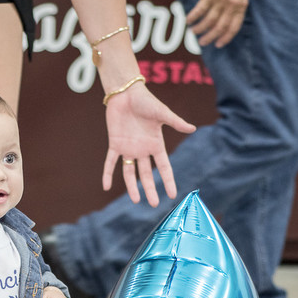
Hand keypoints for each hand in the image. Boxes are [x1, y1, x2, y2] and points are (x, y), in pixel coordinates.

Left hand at [102, 83, 195, 206]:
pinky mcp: (115, 144)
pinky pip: (110, 162)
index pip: (164, 166)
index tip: (173, 195)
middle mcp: (142, 149)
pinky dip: (107, 174)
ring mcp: (128, 148)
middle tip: (154, 204)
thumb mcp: (162, 113)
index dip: (168, 180)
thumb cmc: (146, 101)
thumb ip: (176, 122)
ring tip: (136, 200)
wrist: (126, 93)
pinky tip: (105, 187)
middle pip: (147, 174)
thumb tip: (192, 129)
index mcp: (156, 144)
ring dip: (132, 186)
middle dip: (150, 189)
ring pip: (129, 172)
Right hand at [186, 0, 247, 47]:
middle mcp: (232, 4)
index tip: (218, 44)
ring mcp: (221, 0)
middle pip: (220, 27)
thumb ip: (234, 6)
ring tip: (193, 32)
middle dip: (210, 37)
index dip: (226, 38)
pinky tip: (187, 21)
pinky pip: (199, 11)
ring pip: (208, 21)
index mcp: (242, 5)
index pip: (234, 27)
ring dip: (199, 29)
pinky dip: (192, 18)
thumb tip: (223, 21)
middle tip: (202, 42)